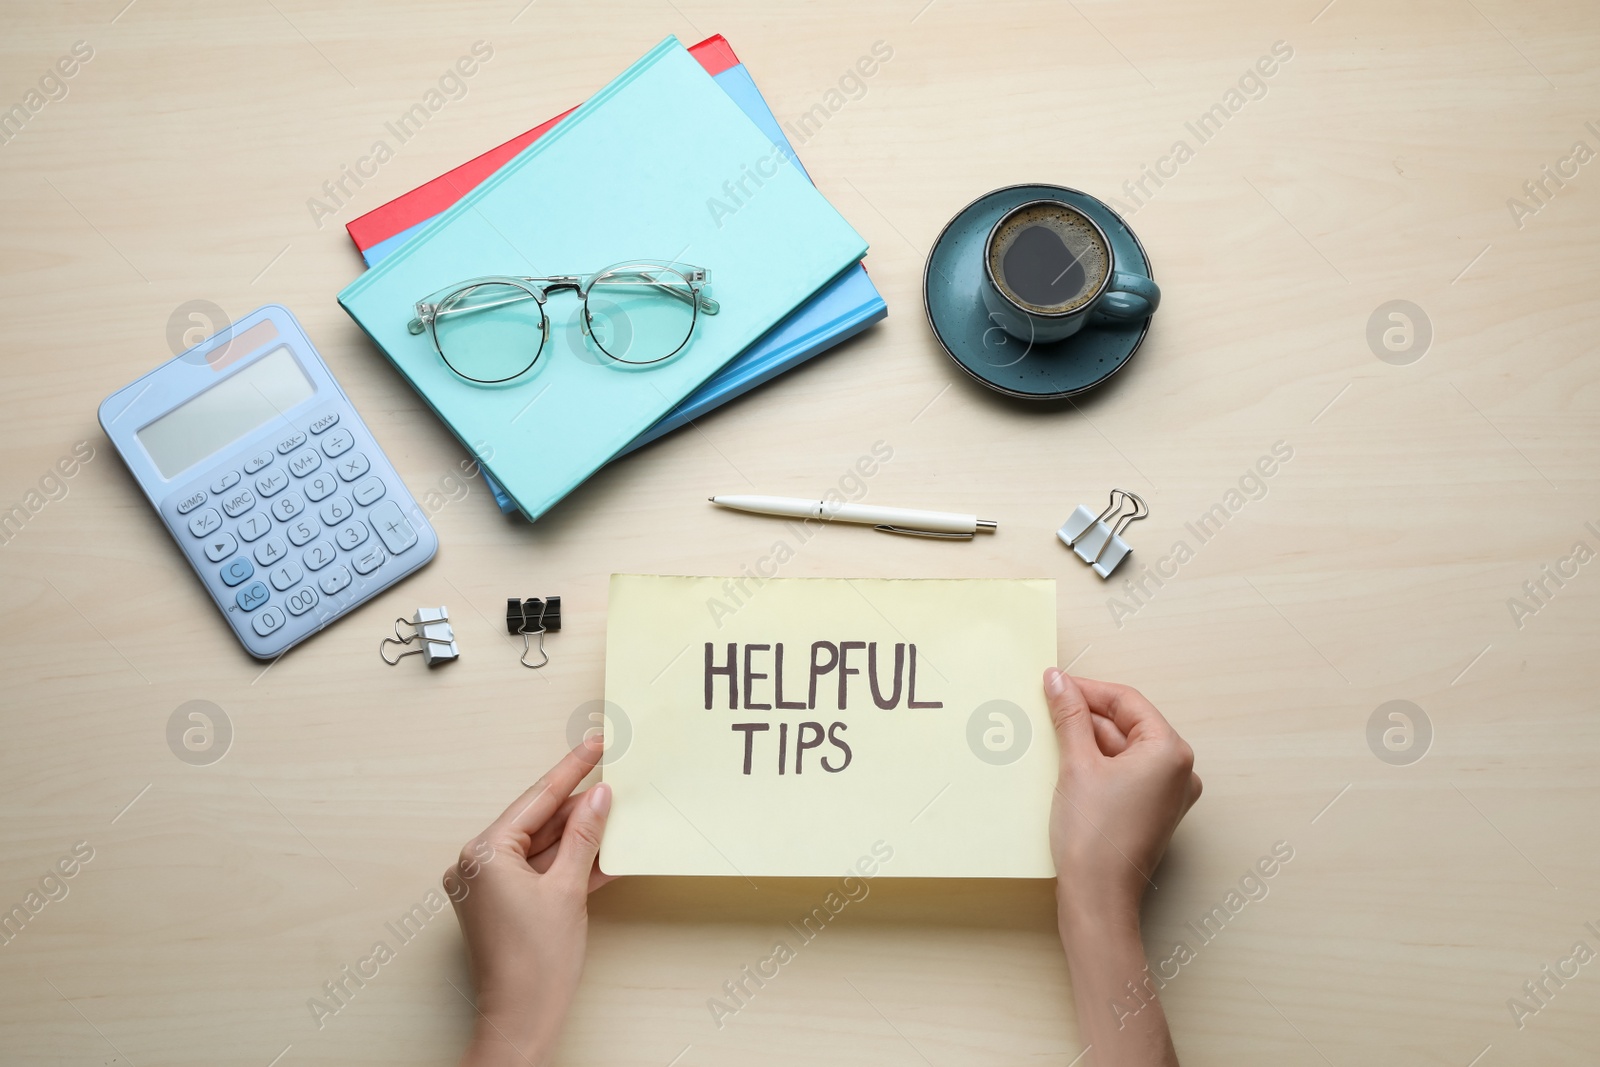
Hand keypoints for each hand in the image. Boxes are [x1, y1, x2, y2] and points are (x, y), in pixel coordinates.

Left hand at [448, 736, 613, 1066]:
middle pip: (537, 822)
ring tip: (613, 813)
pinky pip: (536, 871)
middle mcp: (476, 865)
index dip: (571, 771)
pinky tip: (600, 852)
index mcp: (483, 854)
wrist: (521, 1021)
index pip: (536, 800)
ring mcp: (486, 887)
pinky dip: (566, 865)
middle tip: (612, 778)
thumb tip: (598, 798)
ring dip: (576, 837)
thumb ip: (583, 837)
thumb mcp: (568, 889)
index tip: (593, 745)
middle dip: (577, 806)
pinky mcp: (500, 905)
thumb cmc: (535, 965)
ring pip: (540, 847)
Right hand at [1045, 669, 1200, 931]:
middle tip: (1048, 706)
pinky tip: (1068, 762)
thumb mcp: (1077, 764)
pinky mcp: (1153, 812)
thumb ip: (1070, 716)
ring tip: (1053, 734)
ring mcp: (1168, 794)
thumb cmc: (1094, 835)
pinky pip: (1127, 774)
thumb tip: (1058, 681)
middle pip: (1128, 724)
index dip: (1088, 689)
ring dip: (1090, 739)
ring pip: (1125, 749)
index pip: (1127, 702)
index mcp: (1171, 751)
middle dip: (1087, 715)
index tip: (1055, 683)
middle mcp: (1180, 771)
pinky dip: (1099, 764)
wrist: (1098, 897)